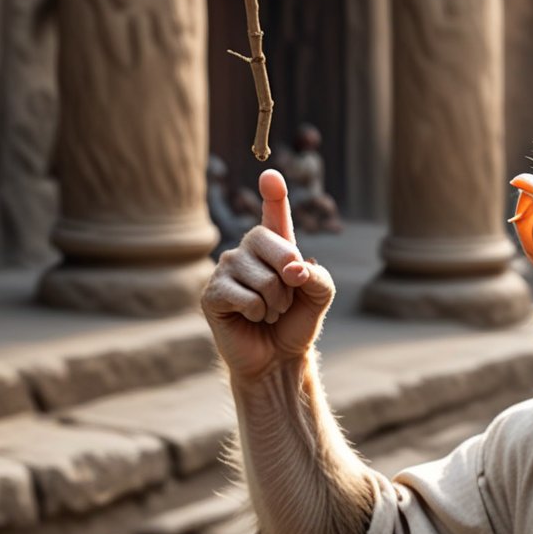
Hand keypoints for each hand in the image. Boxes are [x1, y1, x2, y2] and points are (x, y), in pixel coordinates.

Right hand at [202, 169, 336, 380]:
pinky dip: (257, 313)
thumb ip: (318, 275)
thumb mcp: (320, 295)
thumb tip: (293, 270)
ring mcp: (225, 270)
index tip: (271, 175)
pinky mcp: (212, 294)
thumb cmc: (297, 322)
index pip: (273, 214)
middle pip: (269, 241)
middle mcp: (246, 251)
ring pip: (261, 276)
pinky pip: (243, 296)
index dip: (273, 194)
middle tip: (286, 300)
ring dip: (275, 302)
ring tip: (269, 312)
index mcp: (273, 245)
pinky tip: (252, 319)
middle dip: (288, 275)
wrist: (279, 358)